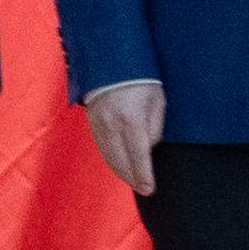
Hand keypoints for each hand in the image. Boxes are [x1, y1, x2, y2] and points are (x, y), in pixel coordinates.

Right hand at [83, 79, 166, 198]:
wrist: (110, 60)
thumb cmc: (141, 79)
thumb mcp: (157, 100)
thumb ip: (154, 128)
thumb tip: (148, 148)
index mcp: (130, 118)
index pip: (138, 156)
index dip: (144, 175)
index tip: (149, 189)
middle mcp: (111, 124)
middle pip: (121, 161)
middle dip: (133, 178)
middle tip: (144, 190)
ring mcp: (98, 123)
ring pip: (108, 156)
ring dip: (121, 171)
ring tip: (133, 181)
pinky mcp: (91, 121)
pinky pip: (101, 147)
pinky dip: (111, 159)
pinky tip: (120, 166)